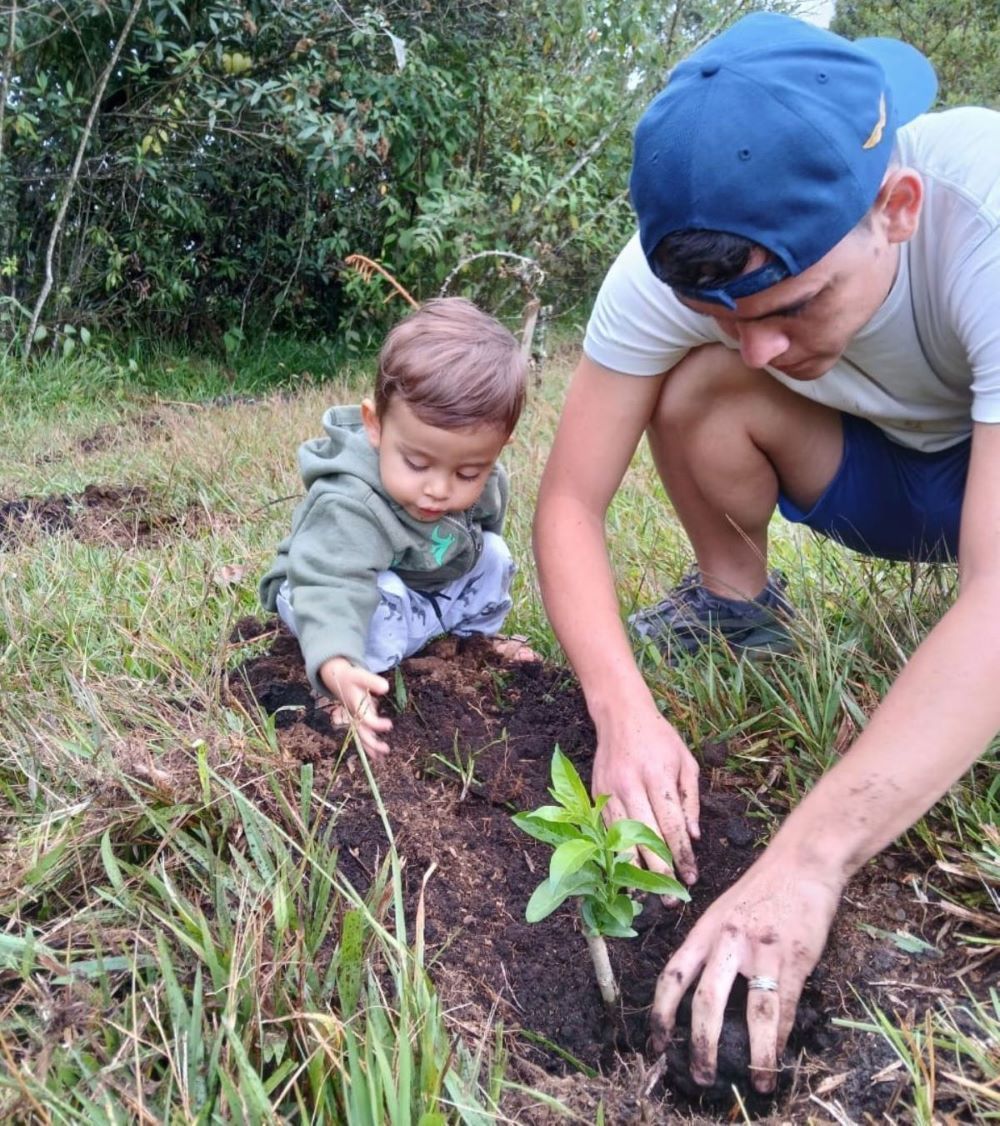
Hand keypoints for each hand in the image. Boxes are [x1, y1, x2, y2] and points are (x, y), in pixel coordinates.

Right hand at [319, 657, 391, 757]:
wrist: (335, 677)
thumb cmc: (349, 676)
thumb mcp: (360, 675)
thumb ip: (372, 681)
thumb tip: (385, 688)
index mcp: (355, 706)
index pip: (366, 719)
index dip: (377, 724)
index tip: (389, 725)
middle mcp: (354, 714)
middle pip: (362, 733)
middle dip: (372, 743)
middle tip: (386, 750)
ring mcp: (356, 716)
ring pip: (361, 735)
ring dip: (370, 746)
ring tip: (380, 757)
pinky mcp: (359, 716)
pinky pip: (363, 732)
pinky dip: (369, 741)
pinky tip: (376, 751)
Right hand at [592, 704, 700, 885]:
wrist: (621, 715)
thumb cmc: (659, 738)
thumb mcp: (686, 762)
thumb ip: (691, 800)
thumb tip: (693, 837)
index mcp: (657, 776)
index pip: (671, 826)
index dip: (682, 856)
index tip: (691, 878)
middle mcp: (630, 785)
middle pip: (645, 838)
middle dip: (660, 872)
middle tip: (672, 899)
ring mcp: (609, 791)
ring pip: (620, 839)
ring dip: (634, 870)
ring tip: (646, 895)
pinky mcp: (595, 794)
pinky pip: (605, 830)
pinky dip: (615, 853)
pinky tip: (625, 871)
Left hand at [648, 849, 841, 1092]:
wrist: (801, 862)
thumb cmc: (761, 889)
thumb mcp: (724, 912)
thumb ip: (713, 948)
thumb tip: (703, 996)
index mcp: (705, 930)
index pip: (673, 975)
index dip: (660, 1013)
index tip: (655, 1043)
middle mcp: (728, 941)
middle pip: (706, 1001)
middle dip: (702, 1045)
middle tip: (701, 1077)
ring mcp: (763, 951)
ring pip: (755, 1013)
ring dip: (755, 1055)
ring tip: (756, 1082)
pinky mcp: (796, 958)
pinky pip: (787, 1007)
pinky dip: (782, 1038)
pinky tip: (779, 1056)